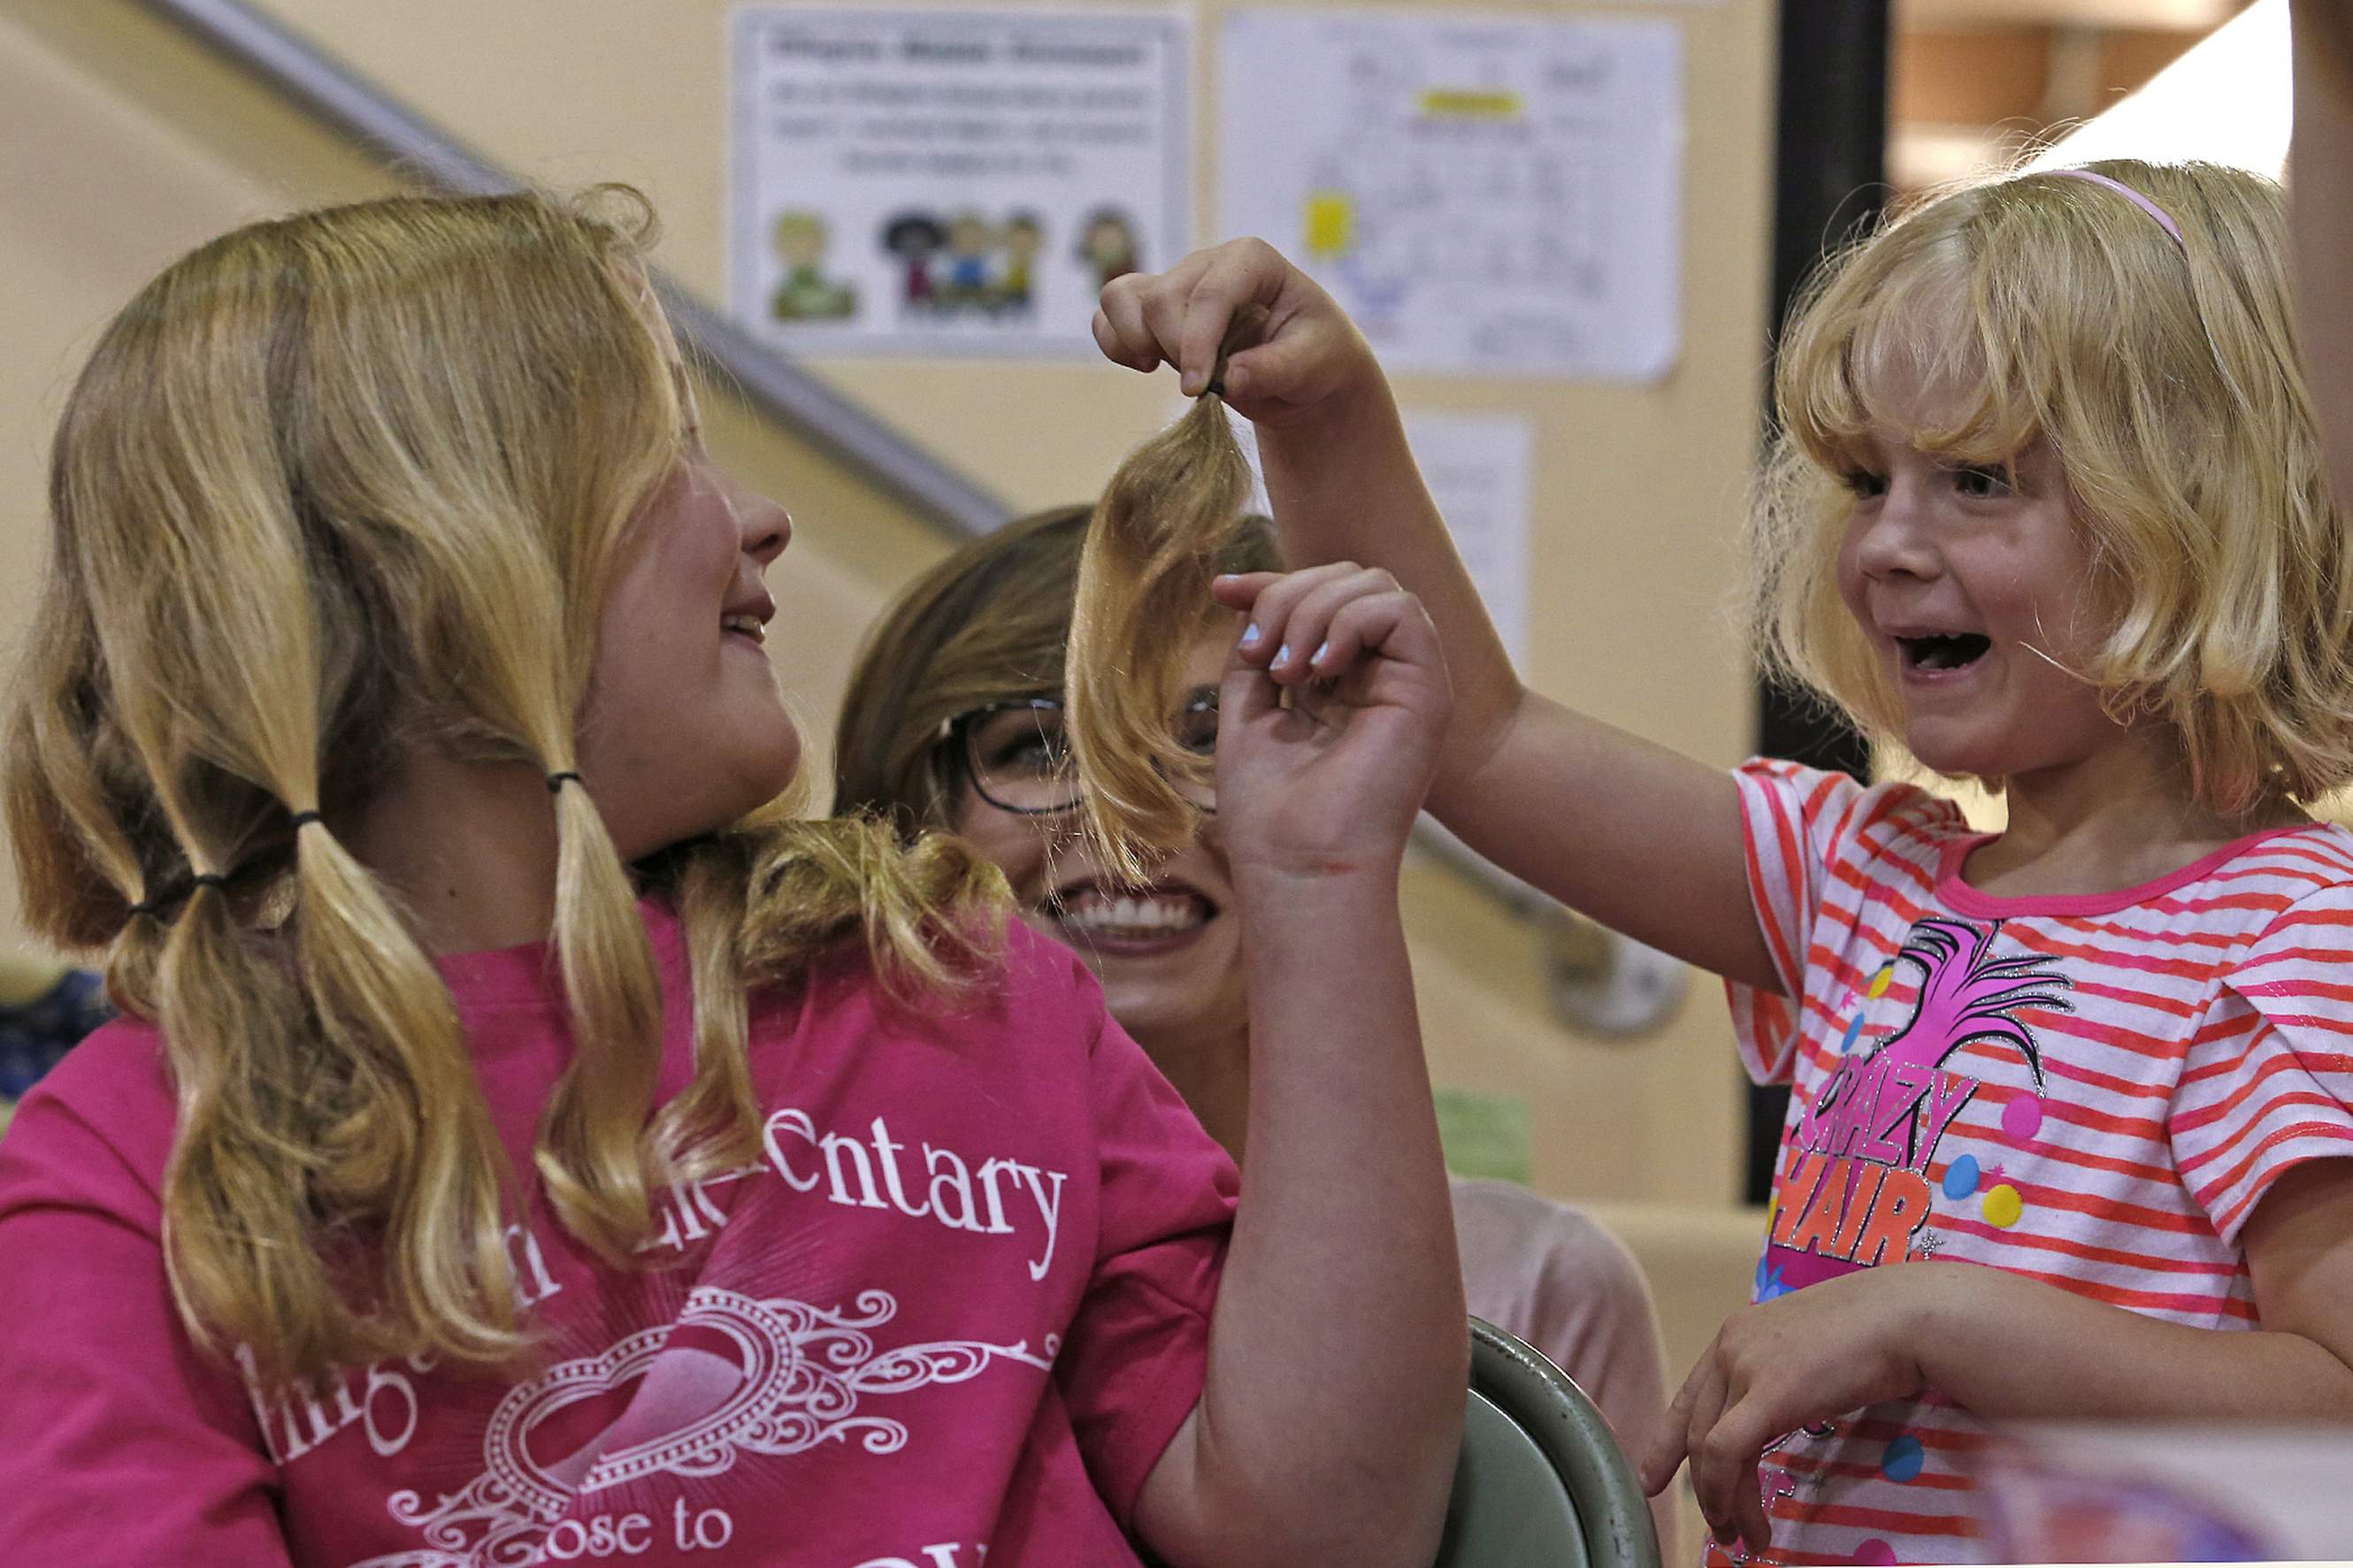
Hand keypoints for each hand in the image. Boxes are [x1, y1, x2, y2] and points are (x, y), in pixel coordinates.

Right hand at [1092, 239, 1378, 428]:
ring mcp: (1177, 284)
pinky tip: (1144, 366)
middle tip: (1204, 387)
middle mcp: (1207, 264)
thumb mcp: (1314, 364)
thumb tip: (1230, 379)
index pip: (1210, 292)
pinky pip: (1108, 316)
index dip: (1197, 342)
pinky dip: (1113, 343)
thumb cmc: (1316, 357)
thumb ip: (1276, 369)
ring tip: (1161, 369)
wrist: (1304, 372)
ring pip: (1120, 297)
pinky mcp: (1155, 312)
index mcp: (1252, 261)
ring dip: (1132, 341)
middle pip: (1161, 298)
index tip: (1197, 389)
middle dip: (1173, 349)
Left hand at [1208, 565, 1451, 879]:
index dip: (1271, 582)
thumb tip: (1243, 588)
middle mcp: (1379, 675)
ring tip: (1283, 673)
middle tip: (1259, 657)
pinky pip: (1401, 609)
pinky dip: (1348, 623)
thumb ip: (1255, 644)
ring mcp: (1407, 681)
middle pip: (1346, 577)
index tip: (1222, 590)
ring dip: (1311, 612)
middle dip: (1288, 594)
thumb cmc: (1270, 809)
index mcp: (1340, 681)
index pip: (1319, 595)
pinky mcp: (1429, 690)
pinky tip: (1317, 672)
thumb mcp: (1248, 706)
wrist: (1298, 865)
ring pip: (1373, 584)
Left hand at [1641, 1263, 1943, 1555]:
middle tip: (1723, 1529)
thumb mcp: (1813, 1350)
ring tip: (1743, 1538)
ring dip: (1721, 1503)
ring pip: (1709, 1449)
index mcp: (1737, 1333)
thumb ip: (1783, 1375)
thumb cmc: (1880, 1331)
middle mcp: (1730, 1346)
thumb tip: (1779, 1411)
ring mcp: (1745, 1365)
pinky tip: (1749, 1523)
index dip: (1666, 1443)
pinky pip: (1727, 1453)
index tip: (1651, 1478)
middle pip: (1696, 1430)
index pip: (1689, 1397)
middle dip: (1703, 1489)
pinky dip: (1728, 1494)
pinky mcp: (1768, 1391)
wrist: (1909, 1316)